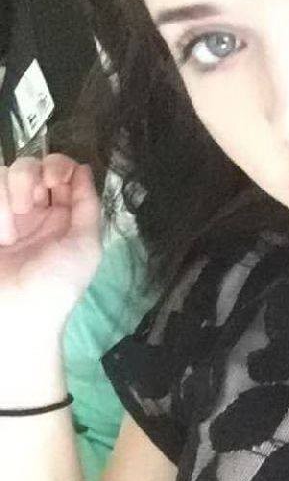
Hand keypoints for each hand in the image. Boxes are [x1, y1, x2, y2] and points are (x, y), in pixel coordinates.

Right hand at [0, 154, 102, 329]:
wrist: (17, 314)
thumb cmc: (56, 285)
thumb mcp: (86, 246)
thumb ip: (88, 206)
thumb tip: (84, 169)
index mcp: (62, 218)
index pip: (60, 173)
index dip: (58, 166)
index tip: (56, 180)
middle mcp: (33, 212)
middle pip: (29, 166)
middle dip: (30, 176)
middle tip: (30, 204)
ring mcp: (4, 217)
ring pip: (3, 175)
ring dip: (8, 194)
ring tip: (10, 230)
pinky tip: (1, 234)